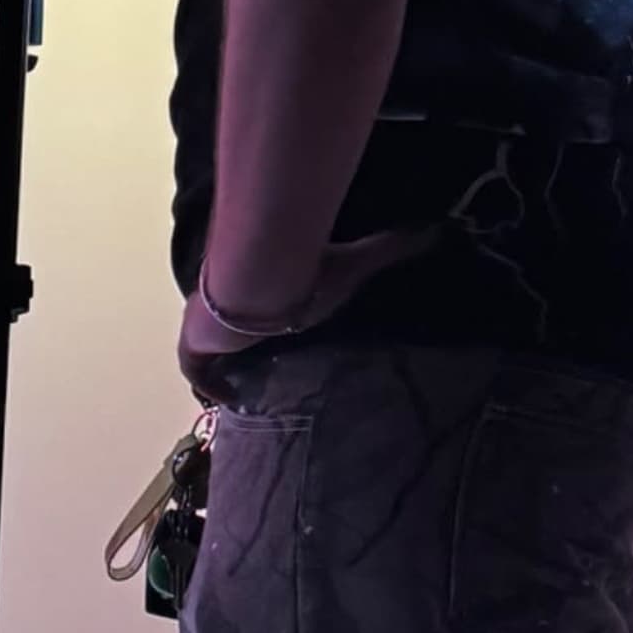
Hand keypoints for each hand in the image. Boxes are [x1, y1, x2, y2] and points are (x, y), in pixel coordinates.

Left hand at [177, 226, 438, 395]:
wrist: (262, 275)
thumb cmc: (306, 268)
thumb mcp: (357, 261)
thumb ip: (393, 246)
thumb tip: (439, 227)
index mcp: (261, 281)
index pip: (259, 307)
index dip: (267, 327)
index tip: (282, 346)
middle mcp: (230, 300)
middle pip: (229, 330)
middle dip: (239, 351)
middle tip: (261, 379)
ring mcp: (205, 321)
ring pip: (209, 352)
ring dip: (221, 371)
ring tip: (244, 397)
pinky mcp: (193, 342)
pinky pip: (195, 371)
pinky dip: (207, 386)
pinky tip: (227, 404)